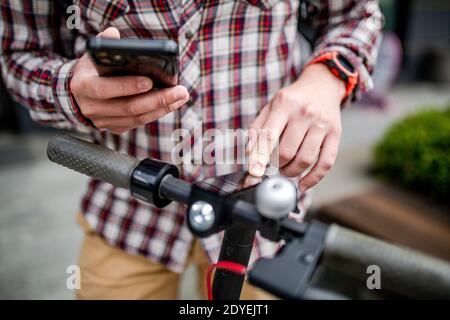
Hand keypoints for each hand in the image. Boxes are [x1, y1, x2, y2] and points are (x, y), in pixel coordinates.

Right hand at [70, 27, 188, 133]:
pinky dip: (157, 113)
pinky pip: (139, 123)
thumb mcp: (93, 54)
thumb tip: (113, 33)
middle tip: (179, 91)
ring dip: (163, 108)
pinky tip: (172, 103)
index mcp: (83, 86)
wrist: (81, 93)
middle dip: (157, 99)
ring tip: (181, 96)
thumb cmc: (92, 69)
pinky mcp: (115, 128)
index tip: (150, 81)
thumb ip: (104, 43)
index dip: (128, 86)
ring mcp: (103, 121)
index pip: (105, 89)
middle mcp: (91, 107)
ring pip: (137, 118)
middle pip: (128, 108)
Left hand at [248, 63, 345, 190]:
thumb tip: (249, 154)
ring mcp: (322, 124)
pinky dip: (314, 178)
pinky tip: (303, 184)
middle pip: (287, 151)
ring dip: (291, 171)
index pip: (269, 136)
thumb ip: (257, 128)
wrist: (323, 84)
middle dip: (277, 165)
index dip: (260, 156)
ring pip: (305, 159)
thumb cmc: (293, 99)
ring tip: (286, 170)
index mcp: (285, 104)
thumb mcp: (271, 106)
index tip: (254, 171)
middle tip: (273, 165)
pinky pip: (326, 163)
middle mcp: (305, 113)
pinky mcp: (336, 134)